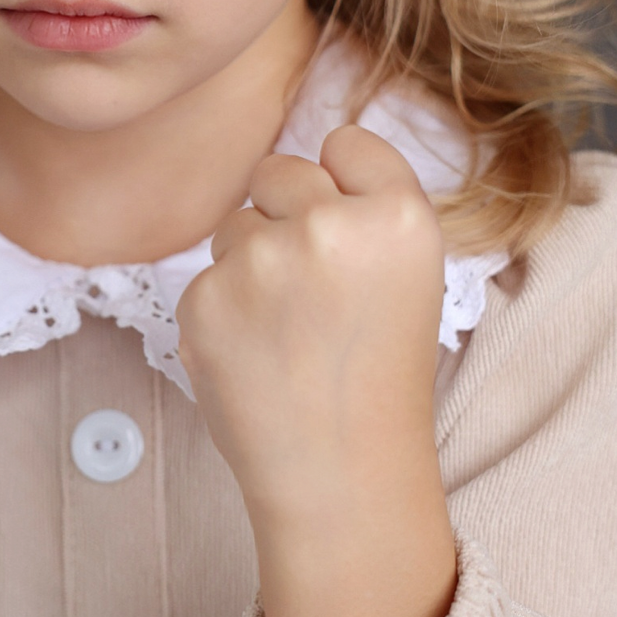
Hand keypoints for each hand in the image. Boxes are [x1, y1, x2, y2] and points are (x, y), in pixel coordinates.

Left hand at [176, 124, 457, 616]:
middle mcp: (331, 225)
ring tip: (288, 331)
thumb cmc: (379, 375)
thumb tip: (297, 164)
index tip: (350, 233)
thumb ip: (364, 207)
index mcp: (400, 217)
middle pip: (281, 171)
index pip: (347, 142)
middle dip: (288, 217)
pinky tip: (255, 356)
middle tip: (315, 292)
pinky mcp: (205, 298)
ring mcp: (262, 261)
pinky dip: (221, 311)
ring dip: (251, 264)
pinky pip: (205, 276)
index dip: (343, 186)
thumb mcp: (411, 277)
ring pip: (236, 224)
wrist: (341, 474)